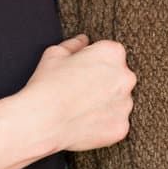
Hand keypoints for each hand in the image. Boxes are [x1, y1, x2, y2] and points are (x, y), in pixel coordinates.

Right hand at [21, 34, 135, 152]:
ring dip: (105, 103)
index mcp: (112, 53)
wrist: (42, 120)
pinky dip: (104, 123)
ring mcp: (125, 104)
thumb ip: (74, 44)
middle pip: (118, 77)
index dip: (92, 62)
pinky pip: (116, 123)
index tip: (81, 71)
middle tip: (79, 90)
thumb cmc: (48, 85)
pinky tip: (85, 121)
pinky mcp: (121, 127)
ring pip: (118, 101)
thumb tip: (82, 41)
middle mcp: (125, 77)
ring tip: (80, 107)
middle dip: (103, 82)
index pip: (109, 53)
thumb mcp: (55, 53)